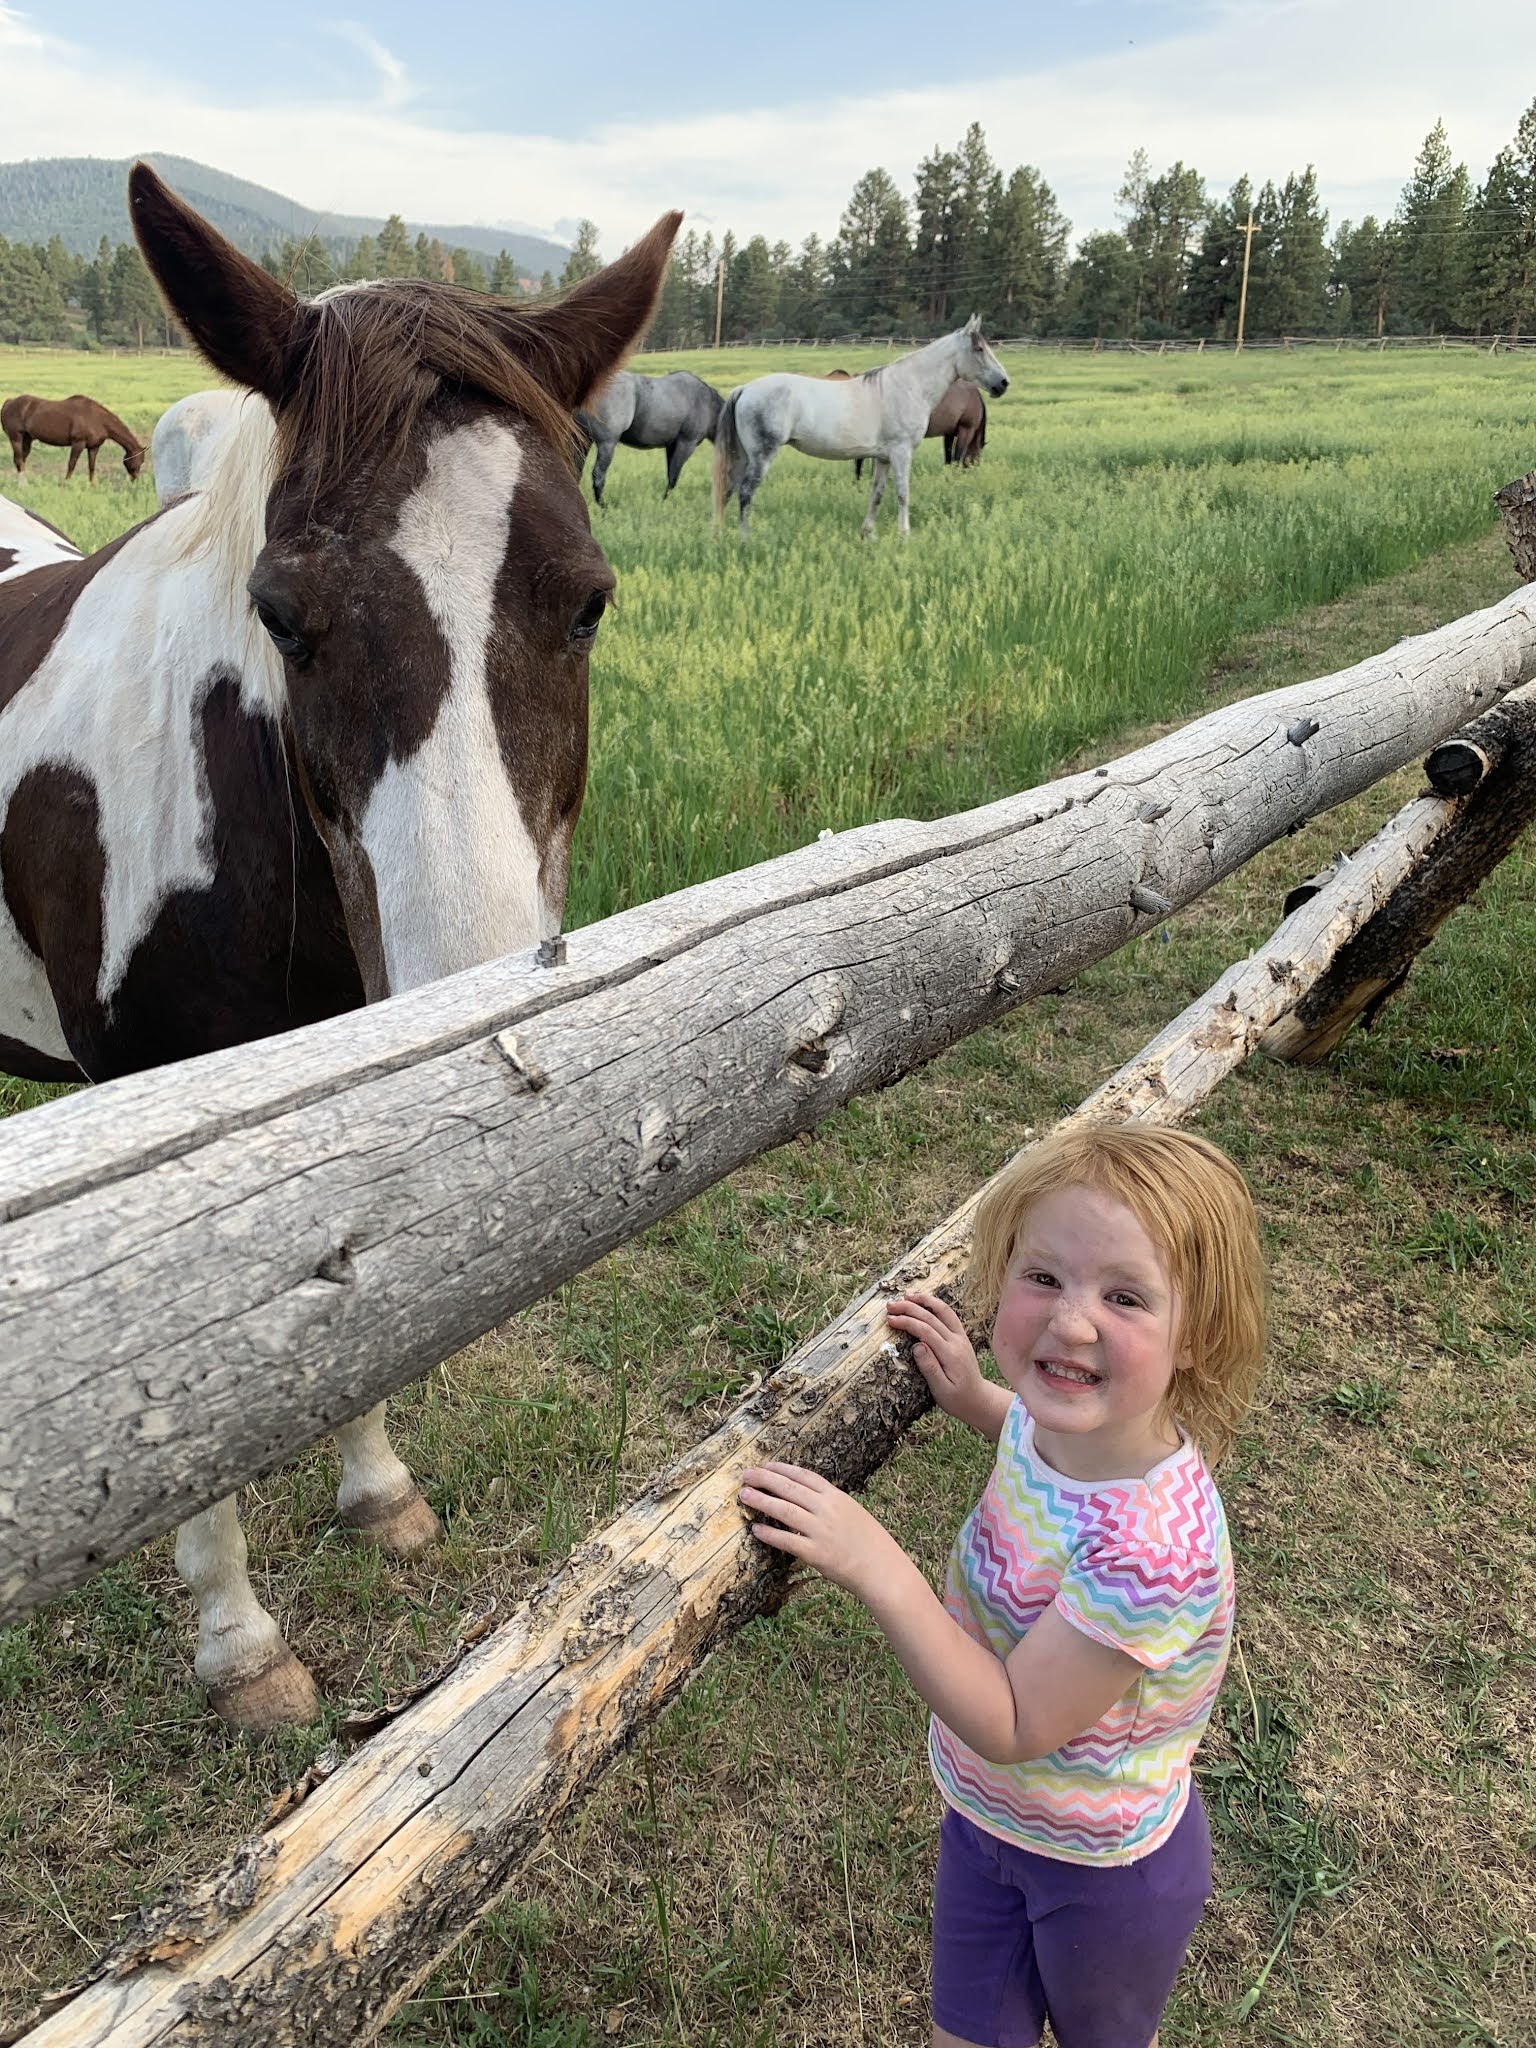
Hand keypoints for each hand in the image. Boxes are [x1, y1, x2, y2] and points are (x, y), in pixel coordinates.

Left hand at [738, 1462, 899, 1599]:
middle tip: (746, 1475)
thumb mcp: (852, 1511)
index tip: (765, 1465)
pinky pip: (787, 1541)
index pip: (804, 1476)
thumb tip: (804, 1496)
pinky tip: (756, 1530)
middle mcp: (827, 1510)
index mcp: (837, 1497)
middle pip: (789, 1488)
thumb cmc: (869, 1541)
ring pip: (784, 1511)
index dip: (782, 1469)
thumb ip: (829, 1503)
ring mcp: (821, 1531)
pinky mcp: (816, 1554)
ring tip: (744, 1495)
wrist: (882, 1568)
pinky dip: (770, 1534)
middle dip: (765, 1479)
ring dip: (762, 1501)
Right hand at [885, 1290, 983, 1418]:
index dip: (907, 1322)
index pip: (926, 1331)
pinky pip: (949, 1315)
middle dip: (910, 1308)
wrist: (978, 1400)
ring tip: (907, 1296)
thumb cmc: (957, 1399)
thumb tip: (917, 1346)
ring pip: (943, 1311)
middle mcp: (957, 1341)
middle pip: (932, 1317)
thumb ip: (930, 1368)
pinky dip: (935, 1305)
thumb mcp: (941, 1390)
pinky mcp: (961, 1337)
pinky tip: (925, 1302)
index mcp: (950, 1354)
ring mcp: (961, 1337)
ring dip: (925, 1301)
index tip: (890, 1320)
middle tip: (890, 1305)